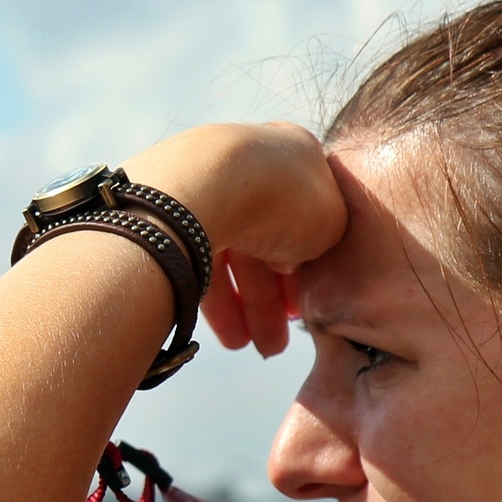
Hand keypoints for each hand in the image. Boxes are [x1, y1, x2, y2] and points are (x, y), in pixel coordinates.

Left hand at [121, 123, 345, 356]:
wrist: (208, 184)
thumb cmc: (284, 199)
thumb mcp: (332, 221)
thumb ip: (325, 236)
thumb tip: (296, 256)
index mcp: (293, 155)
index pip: (305, 218)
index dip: (305, 267)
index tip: (303, 306)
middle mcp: (248, 165)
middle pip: (265, 241)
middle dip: (270, 299)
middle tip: (273, 344)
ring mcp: (206, 185)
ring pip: (229, 256)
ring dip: (241, 307)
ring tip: (244, 347)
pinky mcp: (169, 211)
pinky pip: (196, 260)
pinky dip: (210, 297)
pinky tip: (222, 330)